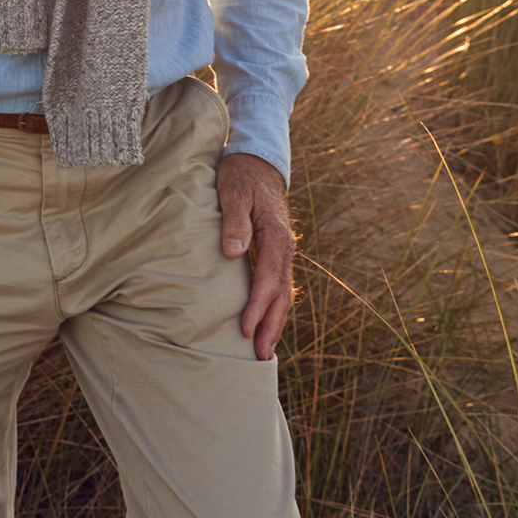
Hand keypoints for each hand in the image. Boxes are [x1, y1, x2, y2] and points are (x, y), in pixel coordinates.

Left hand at [216, 152, 294, 361]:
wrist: (258, 162)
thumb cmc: (240, 175)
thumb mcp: (232, 192)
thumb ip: (234, 222)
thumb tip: (234, 253)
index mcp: (276, 235)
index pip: (269, 278)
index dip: (257, 306)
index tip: (245, 329)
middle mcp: (285, 247)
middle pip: (281, 294)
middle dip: (271, 325)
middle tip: (260, 356)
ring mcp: (283, 251)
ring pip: (283, 294)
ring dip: (274, 322)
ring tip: (265, 351)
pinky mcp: (277, 253)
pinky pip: (279, 286)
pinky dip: (274, 308)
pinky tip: (266, 323)